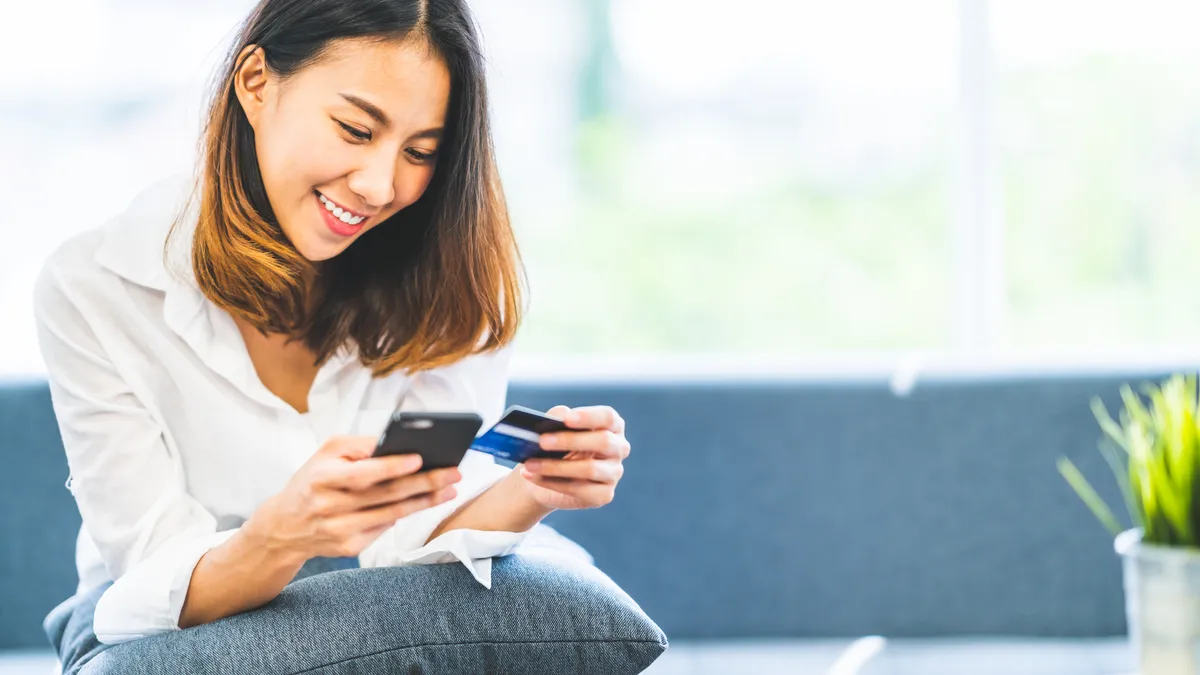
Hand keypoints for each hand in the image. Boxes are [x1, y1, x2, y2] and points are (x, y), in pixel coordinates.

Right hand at [247, 436, 461, 559]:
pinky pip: (385, 529)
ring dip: (425, 501)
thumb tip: (397, 442)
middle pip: (385, 495)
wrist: (284, 527)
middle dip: (424, 483)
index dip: (392, 467)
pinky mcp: (349, 547)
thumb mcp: (326, 453)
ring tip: (450, 488)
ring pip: (392, 515)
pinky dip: (406, 515)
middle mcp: (330, 506)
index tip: (421, 458)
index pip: (363, 473)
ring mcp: (340, 530)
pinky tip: (426, 502)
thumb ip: (360, 445)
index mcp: (323, 478)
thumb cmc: (312, 480)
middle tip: (454, 472)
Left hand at [516, 405, 630, 510]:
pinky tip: (533, 477)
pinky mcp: (604, 494)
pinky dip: (553, 484)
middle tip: (541, 441)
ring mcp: (614, 472)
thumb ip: (556, 419)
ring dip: (555, 466)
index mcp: (611, 425)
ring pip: (590, 469)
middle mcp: (618, 448)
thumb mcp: (553, 428)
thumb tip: (555, 420)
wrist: (544, 474)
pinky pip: (581, 490)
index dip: (588, 417)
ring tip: (530, 463)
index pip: (608, 417)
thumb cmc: (554, 445)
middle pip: (603, 441)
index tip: (567, 419)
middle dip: (570, 440)